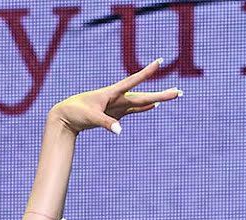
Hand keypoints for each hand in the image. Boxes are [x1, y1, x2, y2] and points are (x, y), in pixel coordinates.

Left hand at [50, 58, 181, 135]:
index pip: (133, 81)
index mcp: (113, 93)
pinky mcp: (115, 113)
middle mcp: (118, 97)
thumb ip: (107, 124)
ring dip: (157, 98)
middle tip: (179, 92)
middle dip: (162, 93)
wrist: (66, 115)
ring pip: (141, 101)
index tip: (160, 61)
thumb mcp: (91, 118)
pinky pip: (134, 109)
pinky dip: (144, 107)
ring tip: (173, 95)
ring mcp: (118, 105)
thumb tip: (120, 132)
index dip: (146, 72)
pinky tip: (154, 105)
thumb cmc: (77, 113)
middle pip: (144, 95)